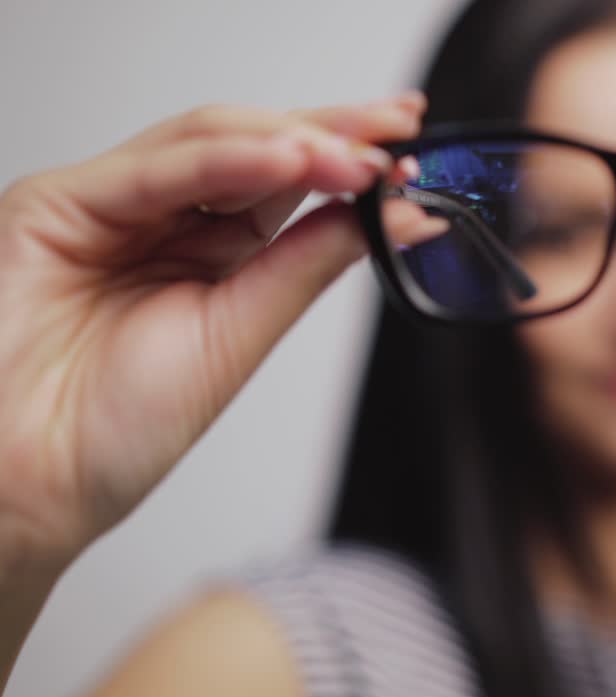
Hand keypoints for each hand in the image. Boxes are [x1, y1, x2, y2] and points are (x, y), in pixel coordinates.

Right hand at [0, 92, 424, 580]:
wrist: (29, 485)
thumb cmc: (114, 429)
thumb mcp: (240, 338)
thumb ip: (303, 267)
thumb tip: (382, 217)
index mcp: (211, 252)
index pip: (290, 183)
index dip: (351, 161)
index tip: (415, 158)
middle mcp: (163, 218)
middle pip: (258, 145)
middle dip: (334, 130)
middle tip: (402, 129)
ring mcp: (111, 205)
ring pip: (212, 140)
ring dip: (292, 140)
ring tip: (360, 157)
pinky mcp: (58, 204)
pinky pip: (156, 168)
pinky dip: (228, 158)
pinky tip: (292, 161)